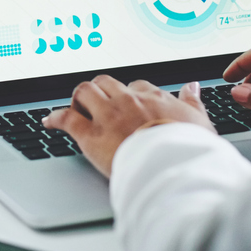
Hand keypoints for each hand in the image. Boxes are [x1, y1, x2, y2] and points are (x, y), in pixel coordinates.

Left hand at [43, 75, 213, 176]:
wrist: (173, 168)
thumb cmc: (190, 151)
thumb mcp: (201, 124)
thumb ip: (193, 103)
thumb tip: (192, 87)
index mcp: (155, 98)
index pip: (137, 87)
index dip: (129, 95)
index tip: (127, 103)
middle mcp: (128, 101)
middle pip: (106, 83)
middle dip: (101, 91)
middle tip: (98, 104)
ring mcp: (108, 116)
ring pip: (85, 92)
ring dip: (79, 98)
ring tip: (77, 107)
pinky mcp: (91, 135)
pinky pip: (67, 118)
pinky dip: (55, 118)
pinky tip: (49, 121)